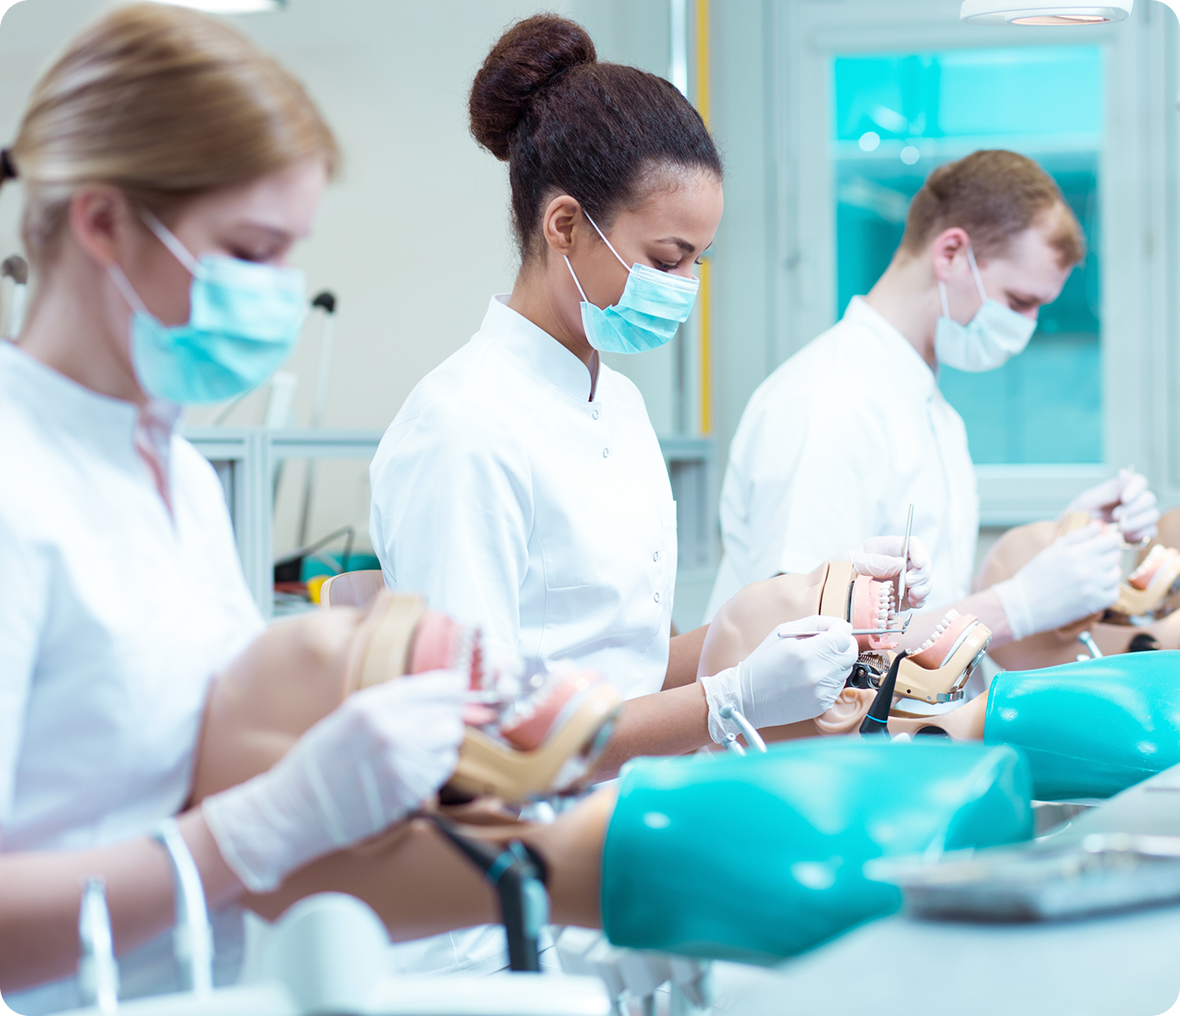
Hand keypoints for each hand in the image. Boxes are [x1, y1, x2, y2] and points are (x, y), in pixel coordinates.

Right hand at [202, 669, 465, 891]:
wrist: (293, 809)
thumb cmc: (319, 762)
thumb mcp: (348, 717)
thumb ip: (390, 704)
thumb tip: (436, 696)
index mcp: (370, 706)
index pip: (434, 686)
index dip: (451, 688)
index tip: (457, 690)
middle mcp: (388, 730)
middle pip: (450, 717)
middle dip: (446, 721)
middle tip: (433, 729)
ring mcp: (399, 763)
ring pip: (450, 746)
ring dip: (441, 748)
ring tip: (416, 754)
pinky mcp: (405, 792)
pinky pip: (440, 773)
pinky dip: (434, 770)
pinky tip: (411, 772)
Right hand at [699, 616, 857, 743]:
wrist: (748, 697)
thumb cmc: (762, 663)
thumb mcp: (783, 633)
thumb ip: (815, 623)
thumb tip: (841, 625)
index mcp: (806, 652)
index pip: (843, 636)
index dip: (841, 629)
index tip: (835, 630)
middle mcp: (817, 673)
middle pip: (850, 653)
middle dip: (842, 645)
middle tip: (827, 644)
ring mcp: (821, 692)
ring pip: (845, 670)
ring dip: (835, 662)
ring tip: (814, 662)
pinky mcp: (822, 705)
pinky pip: (838, 686)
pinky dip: (829, 679)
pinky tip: (811, 677)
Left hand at [846, 535, 931, 608]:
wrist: (828, 591)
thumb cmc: (838, 570)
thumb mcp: (852, 561)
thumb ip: (875, 562)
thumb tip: (900, 563)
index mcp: (885, 549)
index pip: (911, 544)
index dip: (920, 553)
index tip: (920, 564)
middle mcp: (896, 563)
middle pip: (922, 564)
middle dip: (921, 575)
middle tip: (908, 584)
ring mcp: (900, 581)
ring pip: (923, 582)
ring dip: (922, 589)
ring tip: (912, 595)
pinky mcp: (900, 598)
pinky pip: (917, 598)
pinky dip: (919, 600)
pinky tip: (912, 602)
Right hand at [991, 523, 1122, 641]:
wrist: (1024, 605)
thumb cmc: (1035, 576)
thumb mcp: (1053, 549)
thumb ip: (1078, 535)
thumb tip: (1099, 526)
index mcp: (1076, 553)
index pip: (1111, 541)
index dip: (1110, 539)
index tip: (1106, 543)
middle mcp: (1087, 569)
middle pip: (1115, 556)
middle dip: (1109, 554)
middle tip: (1096, 559)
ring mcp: (1092, 588)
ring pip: (1116, 573)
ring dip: (1108, 572)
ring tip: (1094, 574)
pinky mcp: (1094, 604)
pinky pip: (1114, 592)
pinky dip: (1108, 589)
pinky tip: (1096, 587)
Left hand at [1066, 469, 1158, 542]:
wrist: (1071, 540)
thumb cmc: (1076, 517)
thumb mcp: (1088, 502)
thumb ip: (1109, 491)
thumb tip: (1125, 473)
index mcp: (1119, 490)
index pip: (1139, 481)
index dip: (1136, 488)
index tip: (1124, 498)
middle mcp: (1132, 503)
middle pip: (1149, 498)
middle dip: (1134, 508)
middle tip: (1115, 516)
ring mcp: (1137, 518)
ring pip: (1152, 515)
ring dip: (1137, 521)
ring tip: (1119, 527)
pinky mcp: (1139, 534)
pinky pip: (1150, 532)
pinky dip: (1141, 533)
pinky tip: (1126, 536)